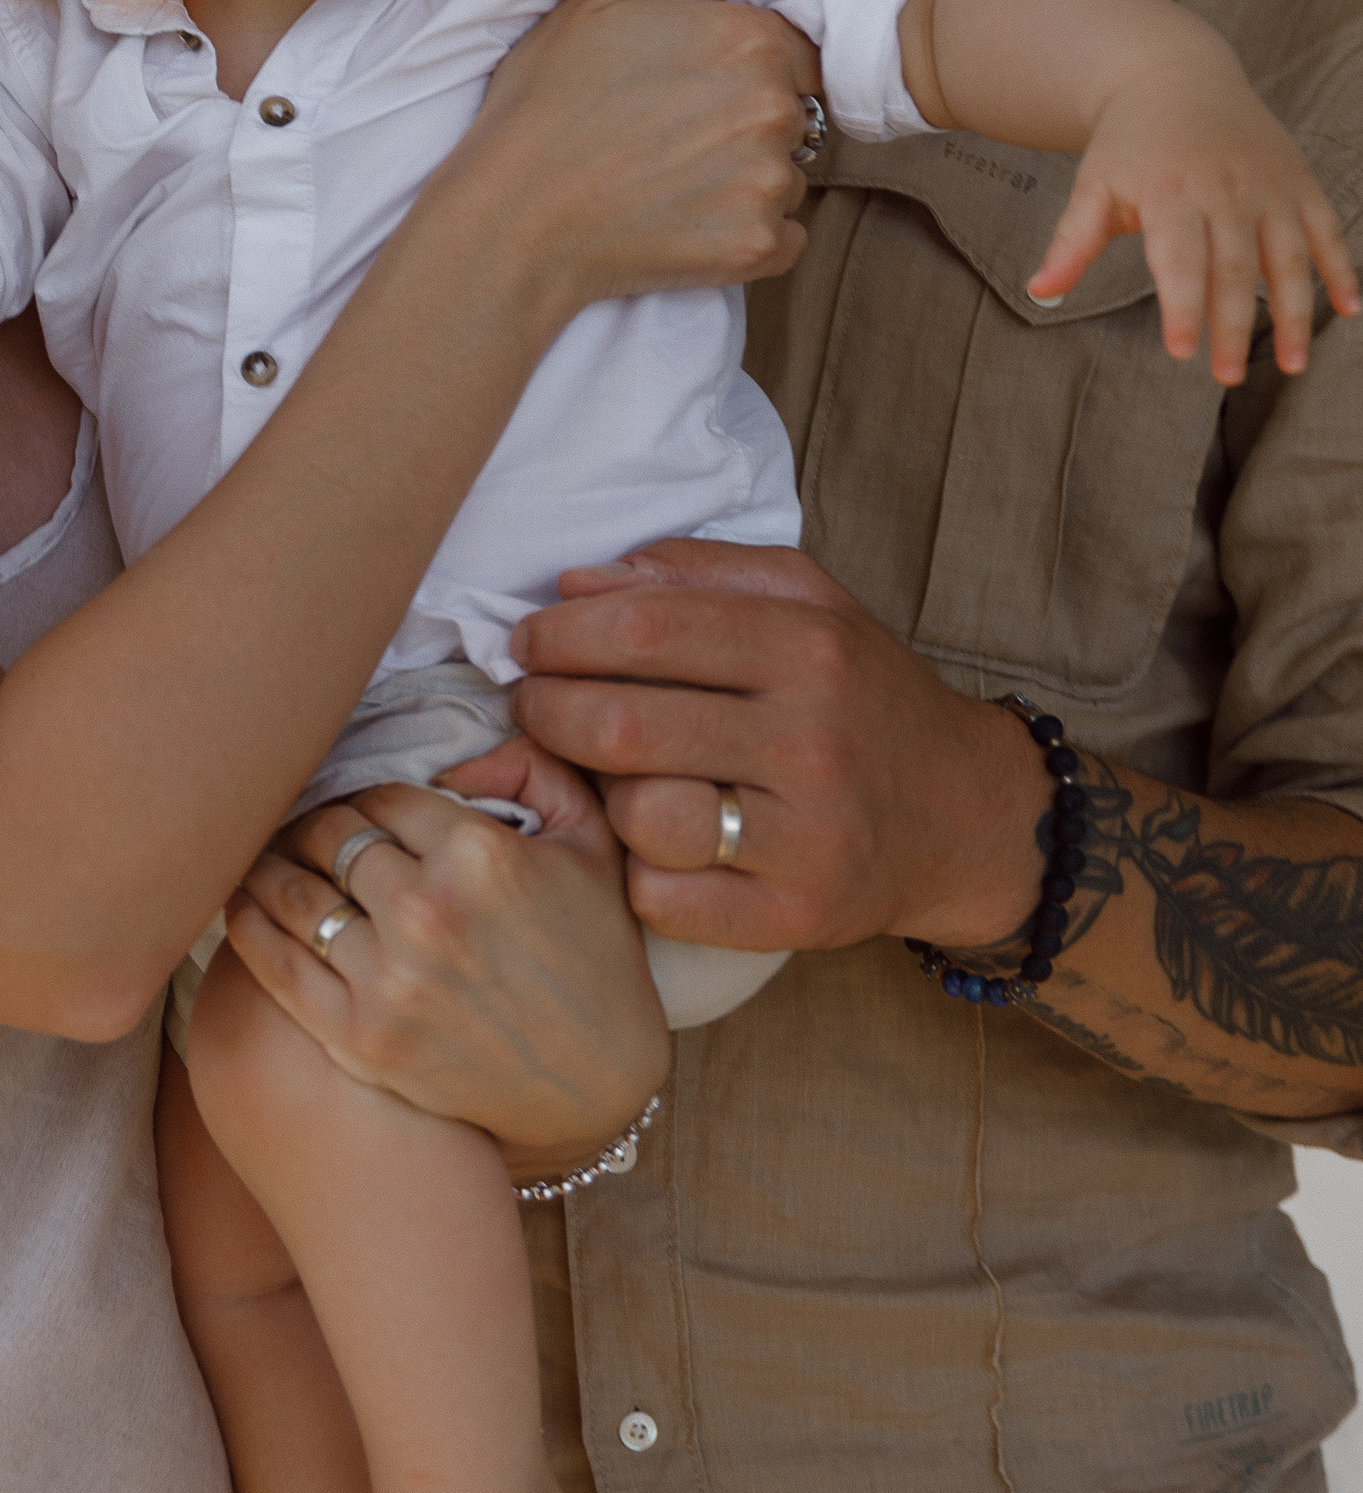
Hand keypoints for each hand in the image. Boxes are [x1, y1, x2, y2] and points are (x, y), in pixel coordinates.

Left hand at [221, 756, 669, 1170]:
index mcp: (479, 854)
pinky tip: (241, 905)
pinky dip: (249, 927)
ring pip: (294, 893)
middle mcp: (427, 912)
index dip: (360, 794)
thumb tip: (455, 751)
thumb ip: (531, 768)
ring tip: (259, 856)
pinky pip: (277, 967)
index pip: (380, 796)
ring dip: (268, 865)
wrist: (599, 1087)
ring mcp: (389, 980)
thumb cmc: (598, 957)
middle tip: (298, 826)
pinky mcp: (362, 1039)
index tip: (351, 804)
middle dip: (310, 825)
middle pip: (329, 837)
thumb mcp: (591, 844)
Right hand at [464, 0, 823, 313]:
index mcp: (747, 38)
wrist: (515, 216)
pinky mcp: (758, 245)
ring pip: (789, 176)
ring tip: (672, 185)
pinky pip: (787, 238)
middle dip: (749, 124)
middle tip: (679, 139)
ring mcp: (770, 182)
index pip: (801, 51)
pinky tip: (691, 224)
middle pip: (794, 114)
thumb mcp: (599, 3)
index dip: (759, 69)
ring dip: (748, 180)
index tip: (716, 90)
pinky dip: (751, 234)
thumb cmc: (544, 106)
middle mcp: (773, 107)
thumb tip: (722, 14)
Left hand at [512, 540, 1050, 957]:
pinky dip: (633, 868)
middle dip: (546, 708)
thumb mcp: (809, 602)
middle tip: (533, 702)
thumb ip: (696, 574)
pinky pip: (661, 897)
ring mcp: (807, 838)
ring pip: (637, 815)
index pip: (644, 629)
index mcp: (810, 648)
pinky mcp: (795, 917)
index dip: (561, 634)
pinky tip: (648, 840)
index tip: (529, 641)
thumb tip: (578, 583)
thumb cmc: (862, 697)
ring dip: (593, 792)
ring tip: (601, 772)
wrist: (965, 816)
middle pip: (621, 724)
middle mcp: (813, 742)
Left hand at [1027, 68, 1358, 383]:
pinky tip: (1350, 311)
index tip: (1181, 352)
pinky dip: (1342, 270)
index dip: (1182, 308)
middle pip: (1234, 269)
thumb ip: (1073, 242)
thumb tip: (1037, 292)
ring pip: (1289, 258)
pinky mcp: (1299, 182)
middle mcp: (1226, 189)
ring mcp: (1269, 186)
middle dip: (1234, 326)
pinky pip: (1327, 231)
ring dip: (1294, 314)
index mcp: (1171, 193)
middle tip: (1228, 377)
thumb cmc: (1129, 143)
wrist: (1175, 74)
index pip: (1179, 261)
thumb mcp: (1094, 185)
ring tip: (1293, 365)